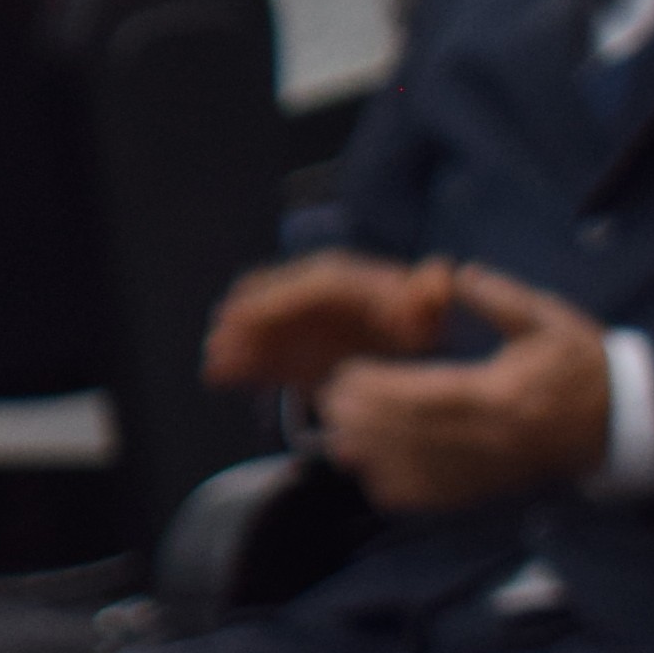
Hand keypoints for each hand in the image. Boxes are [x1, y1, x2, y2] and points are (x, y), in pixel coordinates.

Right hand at [203, 249, 454, 391]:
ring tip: (214, 366)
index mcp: (338, 279)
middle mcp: (306, 294)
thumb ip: (429, 294)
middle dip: (242, 323)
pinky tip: (217, 378)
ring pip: (256, 330)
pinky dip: (241, 365)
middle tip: (218, 345)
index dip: (271, 299)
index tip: (239, 313)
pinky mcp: (287, 352)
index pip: (300, 285)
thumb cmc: (418, 322)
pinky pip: (260, 356)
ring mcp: (293, 323)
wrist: (408, 345)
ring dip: (235, 346)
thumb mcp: (428, 309)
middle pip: (266, 302)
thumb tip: (438, 274)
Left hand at [319, 266, 612, 515]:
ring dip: (370, 455)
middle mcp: (492, 439)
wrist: (623, 421)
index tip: (344, 376)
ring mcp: (489, 470)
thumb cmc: (582, 366)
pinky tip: (371, 468)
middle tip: (327, 402)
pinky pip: (433, 498)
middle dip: (361, 421)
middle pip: (411, 436)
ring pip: (415, 472)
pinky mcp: (489, 489)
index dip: (378, 390)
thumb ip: (501, 298)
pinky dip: (395, 486)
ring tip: (339, 434)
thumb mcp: (549, 322)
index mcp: (502, 395)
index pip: (426, 397)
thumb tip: (456, 274)